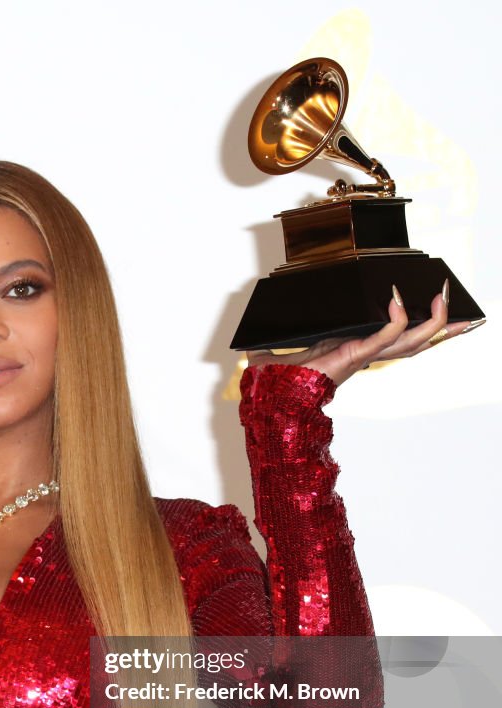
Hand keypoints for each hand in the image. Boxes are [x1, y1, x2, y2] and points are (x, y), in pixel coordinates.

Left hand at [246, 284, 482, 385]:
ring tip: (445, 298)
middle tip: (459, 306)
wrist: (268, 400)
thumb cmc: (274, 380)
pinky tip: (398, 302)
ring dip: (431, 321)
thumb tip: (258, 331)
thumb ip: (274, 339)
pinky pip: (383, 337)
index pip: (394, 339)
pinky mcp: (353, 356)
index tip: (436, 310)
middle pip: (414, 342)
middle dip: (440, 326)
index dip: (418, 327)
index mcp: (352, 350)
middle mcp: (362, 355)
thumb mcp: (280, 348)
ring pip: (409, 342)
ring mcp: (360, 356)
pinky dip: (395, 321)